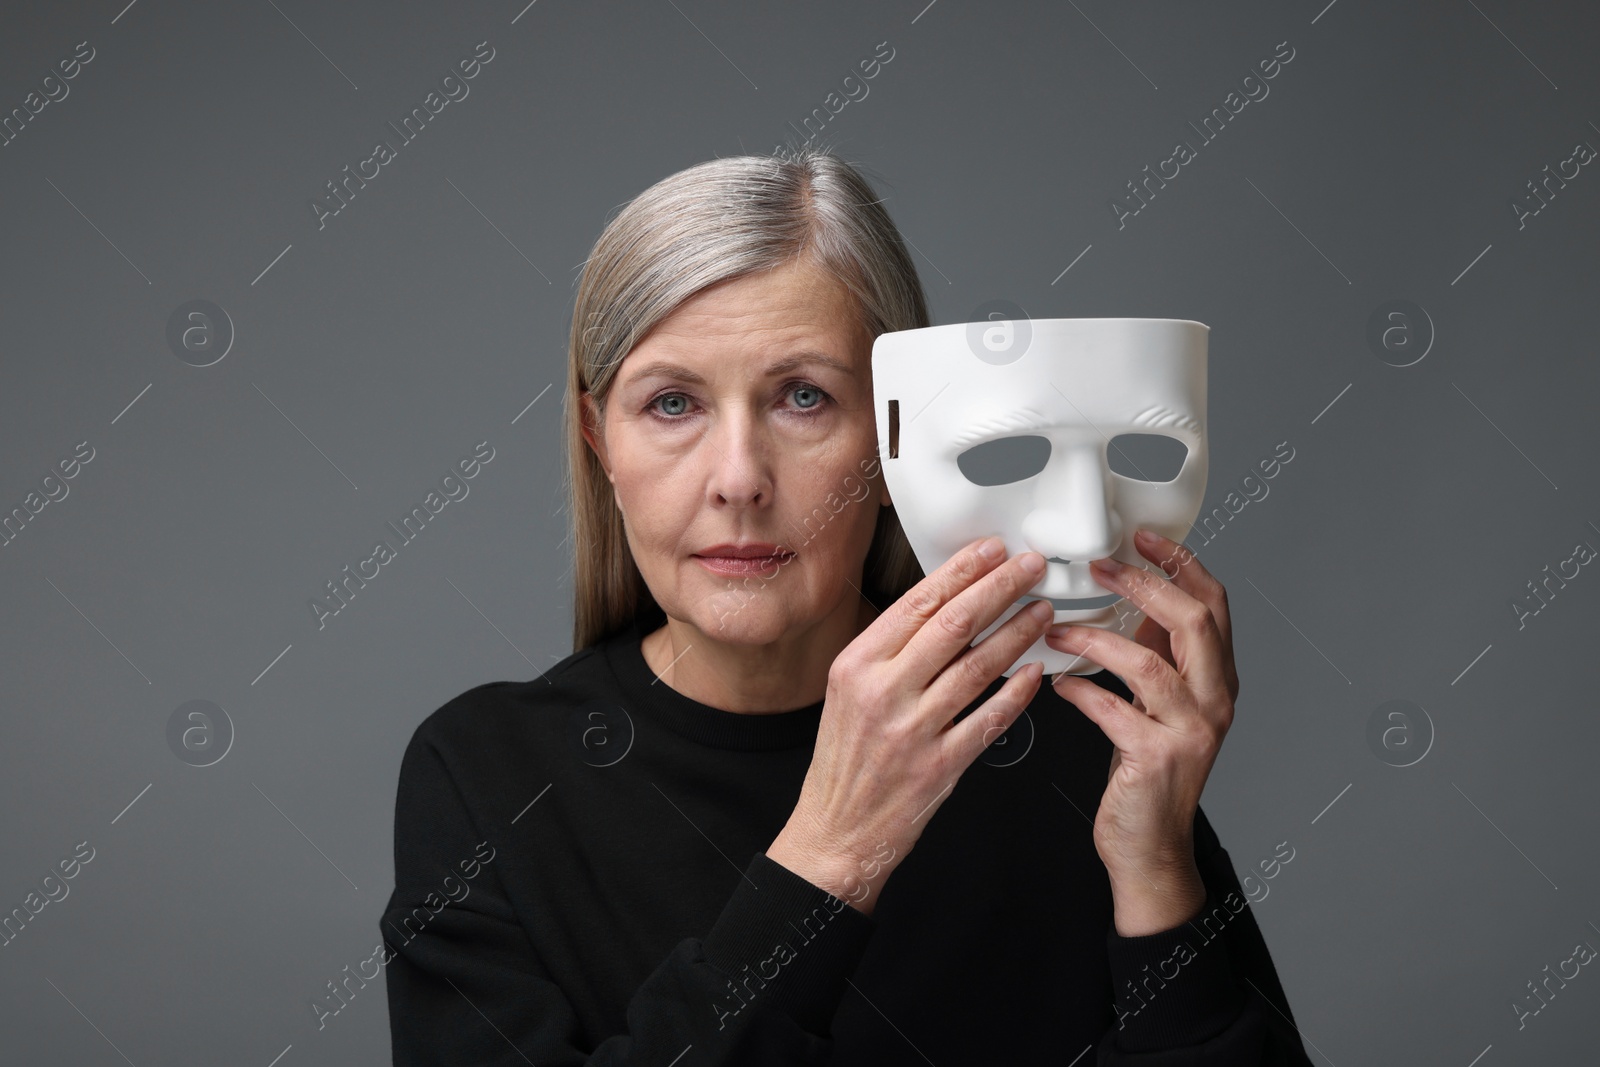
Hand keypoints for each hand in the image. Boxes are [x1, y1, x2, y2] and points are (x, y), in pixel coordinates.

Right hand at [767, 535, 1055, 915]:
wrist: (836, 830)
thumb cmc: (845, 760)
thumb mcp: (848, 691)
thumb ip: (890, 652)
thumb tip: (943, 608)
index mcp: (857, 665)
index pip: (918, 603)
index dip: (962, 572)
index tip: (991, 551)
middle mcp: (883, 692)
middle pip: (954, 625)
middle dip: (1000, 588)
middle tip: (1030, 567)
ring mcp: (912, 730)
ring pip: (979, 667)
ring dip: (1018, 634)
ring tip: (1042, 612)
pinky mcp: (940, 765)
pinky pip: (989, 720)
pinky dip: (1017, 693)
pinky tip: (1037, 672)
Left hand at [1043, 529, 1238, 932]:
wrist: (1152, 848)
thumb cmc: (1147, 775)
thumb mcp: (1160, 705)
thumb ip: (1156, 655)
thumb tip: (1134, 601)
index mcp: (1218, 680)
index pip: (1214, 604)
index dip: (1181, 564)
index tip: (1142, 538)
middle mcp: (1216, 701)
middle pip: (1194, 620)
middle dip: (1143, 584)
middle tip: (1099, 566)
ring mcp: (1192, 731)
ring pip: (1148, 663)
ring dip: (1095, 639)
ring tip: (1056, 630)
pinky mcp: (1157, 760)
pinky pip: (1113, 710)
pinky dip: (1080, 692)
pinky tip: (1057, 685)